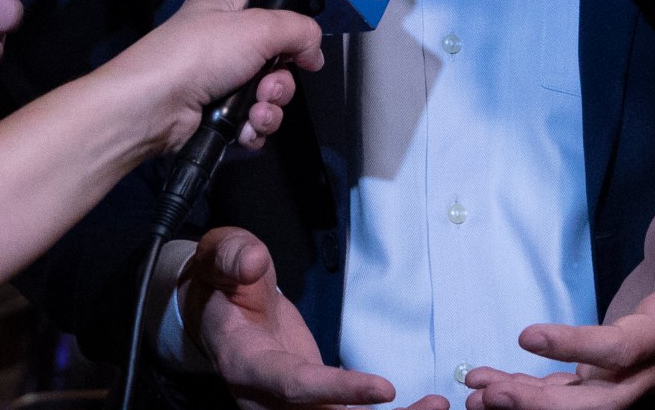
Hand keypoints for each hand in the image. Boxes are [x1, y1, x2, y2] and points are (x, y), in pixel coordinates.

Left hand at [100, 0, 322, 156]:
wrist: (153, 106)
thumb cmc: (193, 55)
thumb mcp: (257, 26)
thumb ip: (298, 30)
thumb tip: (314, 48)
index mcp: (223, 9)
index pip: (272, 20)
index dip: (290, 40)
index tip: (301, 56)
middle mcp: (220, 44)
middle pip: (276, 65)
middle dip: (279, 83)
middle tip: (267, 87)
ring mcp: (216, 81)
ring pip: (267, 98)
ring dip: (269, 110)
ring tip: (254, 113)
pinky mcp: (214, 115)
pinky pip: (252, 124)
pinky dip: (254, 130)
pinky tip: (245, 130)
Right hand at [181, 227, 440, 409]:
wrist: (216, 313)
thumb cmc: (224, 285)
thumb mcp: (220, 261)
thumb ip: (234, 259)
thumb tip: (254, 260)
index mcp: (246, 366)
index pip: (294, 387)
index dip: (338, 391)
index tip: (385, 388)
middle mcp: (268, 400)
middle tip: (434, 404)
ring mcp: (291, 408)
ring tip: (438, 404)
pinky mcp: (312, 407)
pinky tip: (426, 405)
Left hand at [464, 189, 654, 408]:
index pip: (623, 348)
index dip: (577, 347)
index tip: (527, 336)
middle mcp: (653, 362)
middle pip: (601, 401)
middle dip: (545, 403)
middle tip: (493, 393)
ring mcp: (632, 373)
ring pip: (582, 405)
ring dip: (529, 403)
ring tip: (478, 395)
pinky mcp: (611, 371)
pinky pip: (571, 393)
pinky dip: (531, 393)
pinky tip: (490, 387)